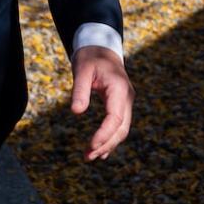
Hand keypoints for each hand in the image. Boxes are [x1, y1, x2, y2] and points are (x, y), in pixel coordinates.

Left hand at [70, 46, 132, 160]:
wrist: (101, 46)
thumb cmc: (90, 57)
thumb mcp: (81, 70)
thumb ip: (80, 90)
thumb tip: (76, 112)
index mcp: (119, 89)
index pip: (115, 118)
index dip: (104, 134)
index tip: (91, 145)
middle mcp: (126, 97)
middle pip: (122, 128)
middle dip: (106, 144)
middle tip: (88, 156)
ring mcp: (126, 101)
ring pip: (122, 129)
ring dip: (108, 144)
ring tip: (90, 156)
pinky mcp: (121, 104)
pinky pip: (119, 124)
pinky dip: (111, 138)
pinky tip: (101, 150)